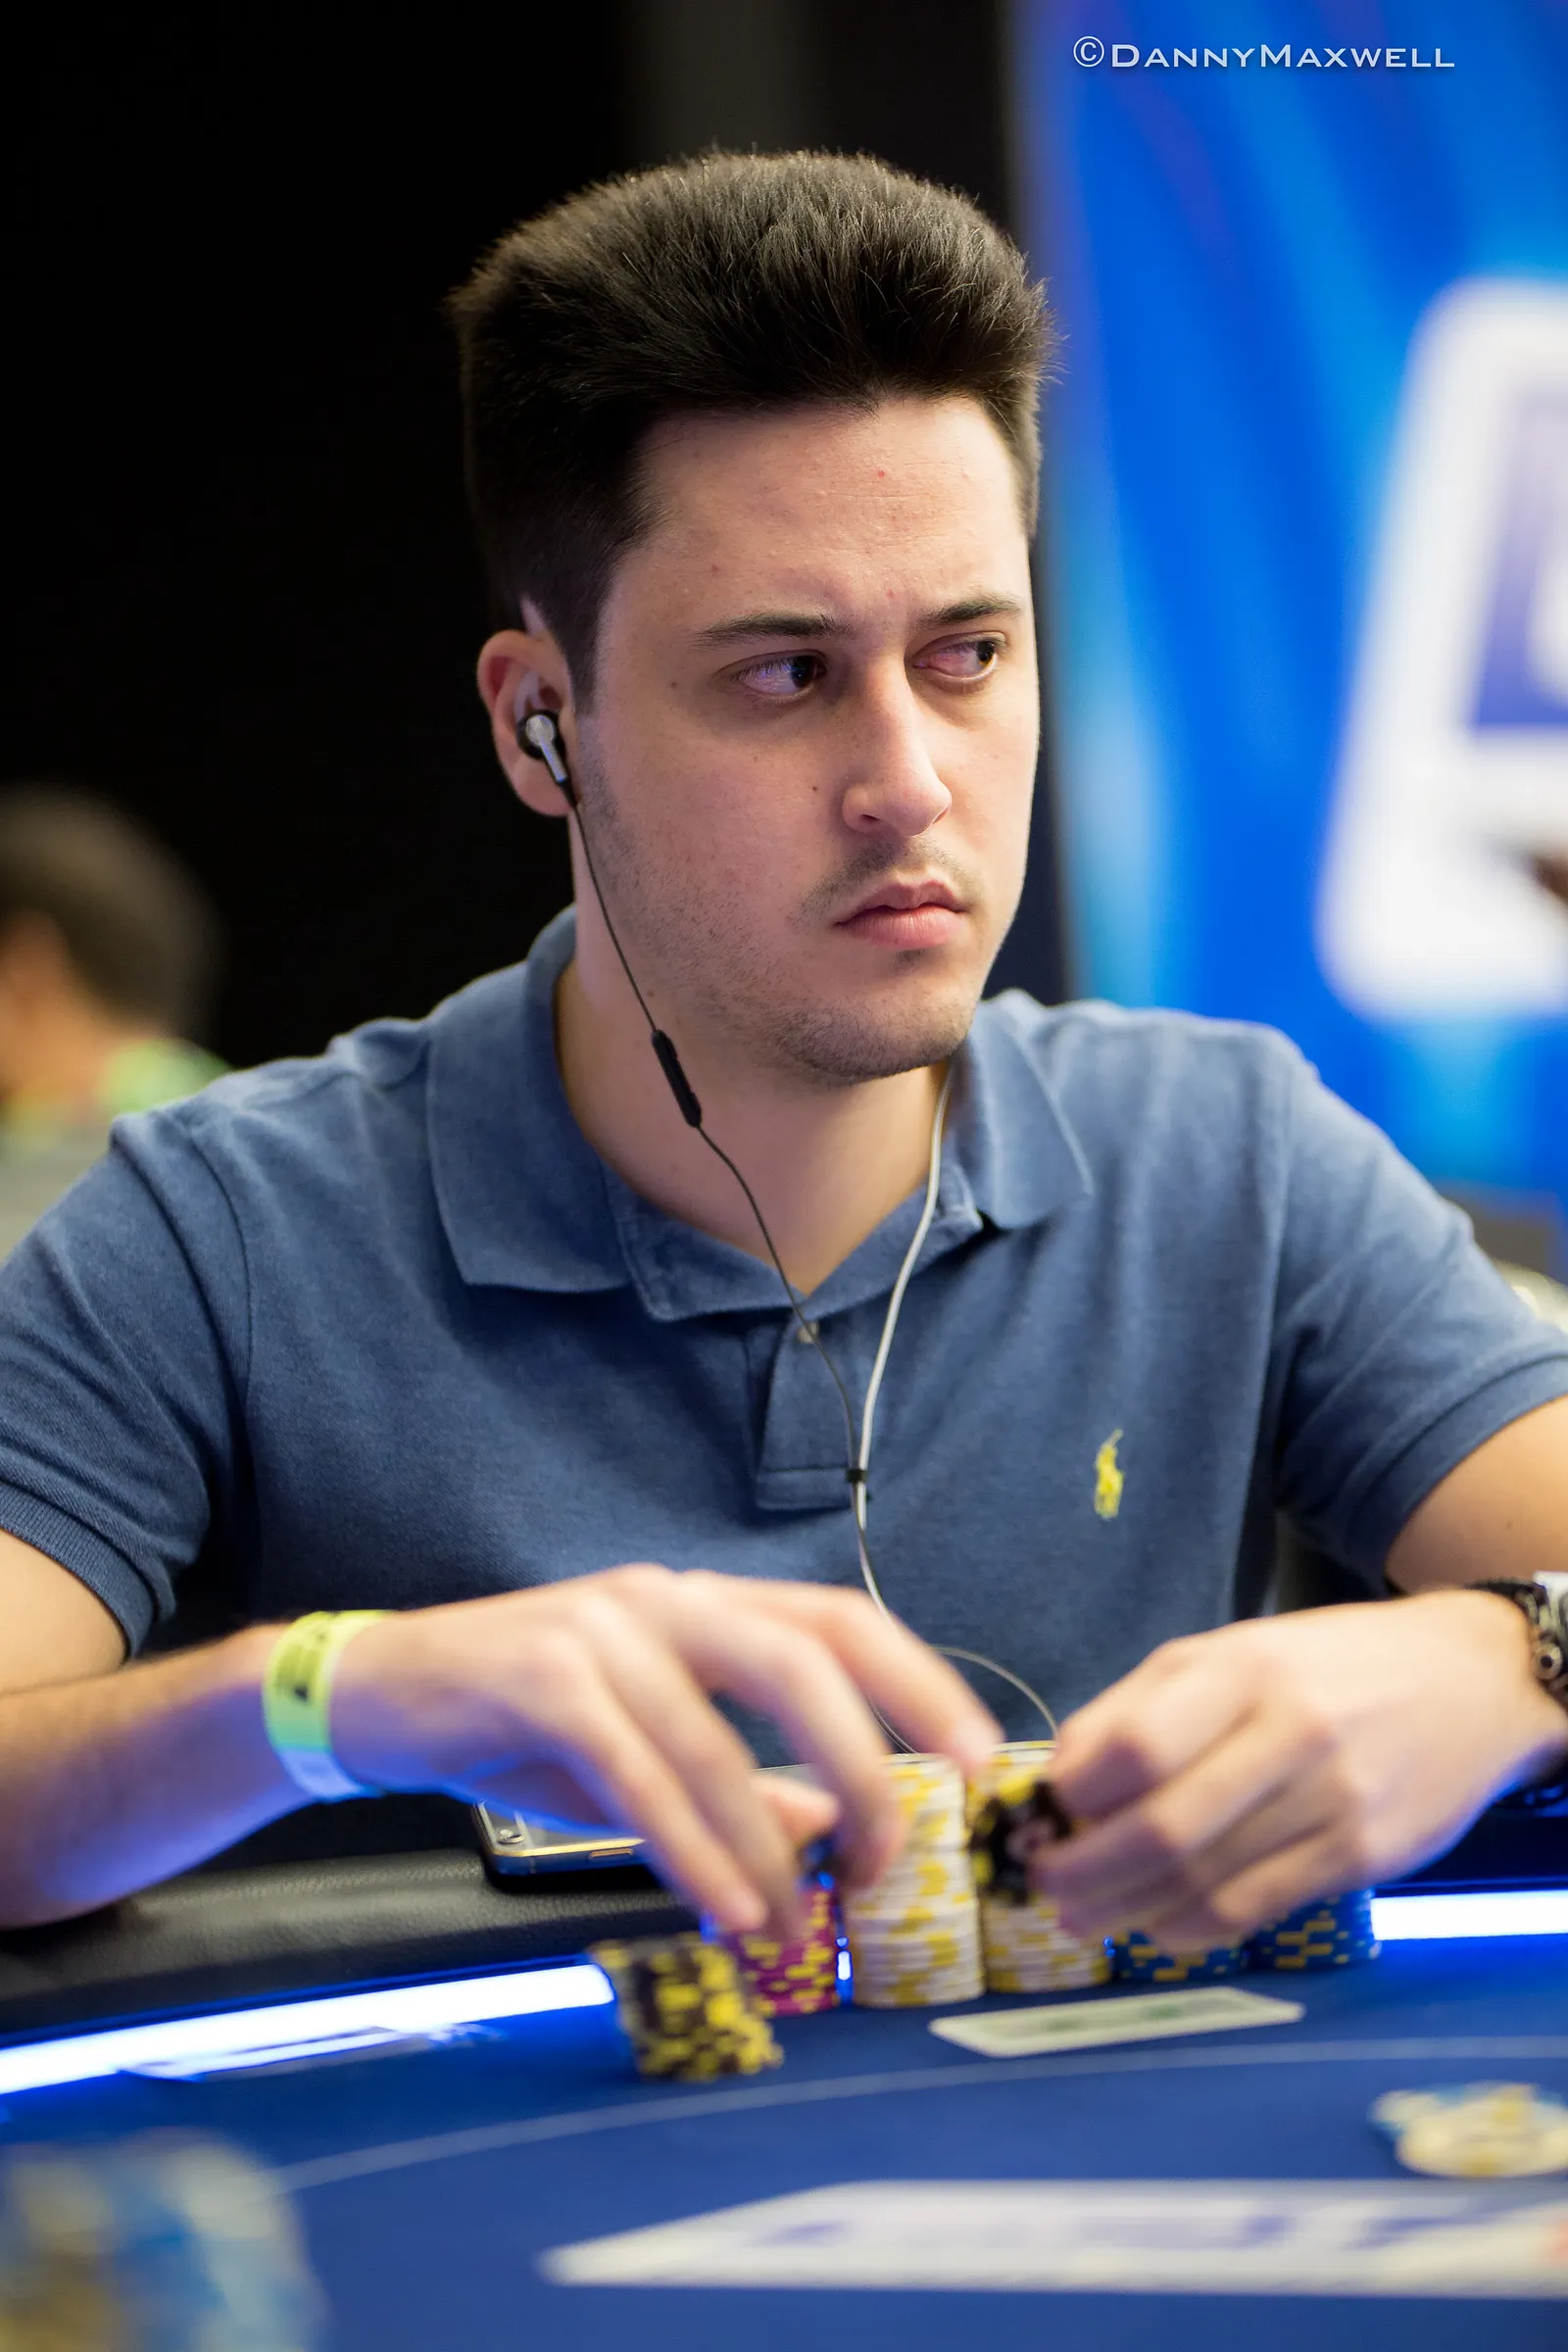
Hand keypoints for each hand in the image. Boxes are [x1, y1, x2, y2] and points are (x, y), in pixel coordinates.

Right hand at [331, 1566, 997, 1936]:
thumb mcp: (642, 1750)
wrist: (375, 1697)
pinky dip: (688, 1844)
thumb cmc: (521, 1725)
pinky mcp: (538, 1675)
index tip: (977, 1757)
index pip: (837, 1621)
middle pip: (800, 1655)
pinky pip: (635, 1768)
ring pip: (714, 1732)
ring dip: (763, 1842)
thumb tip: (832, 1827)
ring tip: (790, 1926)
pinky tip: (722, 1905)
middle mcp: (664, 1597)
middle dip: (866, 1757)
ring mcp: (600, 1627)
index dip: (918, 1681)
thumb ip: (738, 1777)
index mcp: (703, 1604)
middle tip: (894, 1856)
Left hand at [1038, 1592, 1567, 1951]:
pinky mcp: (1363, 1856)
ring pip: (1205, 1879)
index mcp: (1244, 1671)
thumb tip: (1059, 1779)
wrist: (1469, 1682)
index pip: (1138, 1747)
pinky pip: (1256, 1908)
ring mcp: (1333, 1800)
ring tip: (1083, 1919)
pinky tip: (1155, 1928)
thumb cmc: (1324, 1667)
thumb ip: (1136, 1708)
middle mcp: (1290, 1733)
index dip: (1075, 1795)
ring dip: (1127, 1911)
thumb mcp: (1226, 1653)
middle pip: (1164, 1827)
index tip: (1044, 1814)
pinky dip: (1191, 1929)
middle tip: (1045, 1889)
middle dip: (1086, 1871)